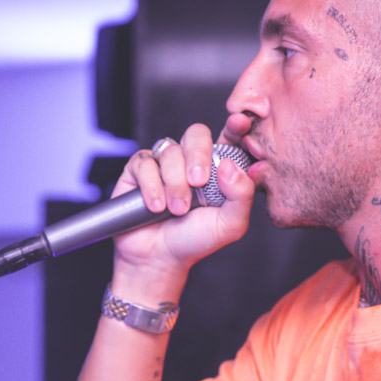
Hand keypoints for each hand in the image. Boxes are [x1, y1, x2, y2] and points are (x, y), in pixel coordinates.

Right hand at [110, 119, 255, 296]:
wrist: (158, 259)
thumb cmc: (195, 241)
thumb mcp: (230, 224)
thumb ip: (242, 195)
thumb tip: (230, 165)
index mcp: (218, 168)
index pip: (229, 137)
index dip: (235, 125)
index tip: (240, 122)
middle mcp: (191, 160)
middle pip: (196, 134)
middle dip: (198, 156)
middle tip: (198, 183)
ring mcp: (164, 163)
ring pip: (170, 151)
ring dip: (174, 183)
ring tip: (176, 210)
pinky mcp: (139, 170)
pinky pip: (145, 163)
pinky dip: (152, 186)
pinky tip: (156, 207)